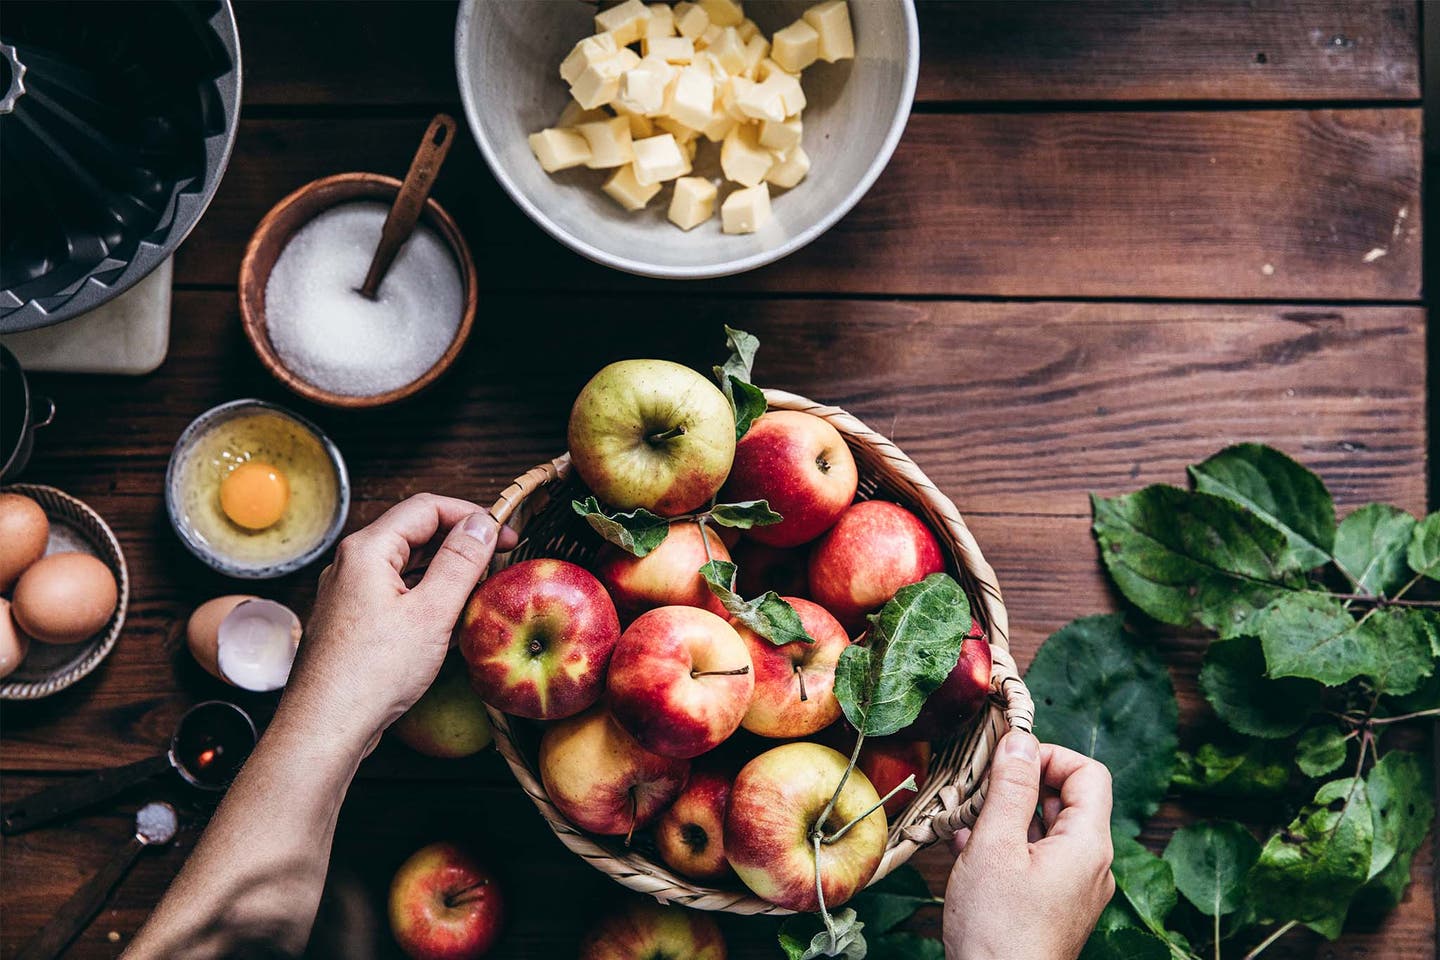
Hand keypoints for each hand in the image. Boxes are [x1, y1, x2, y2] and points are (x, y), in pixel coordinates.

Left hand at [278, 494, 517, 752]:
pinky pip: (396, 593)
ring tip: (480, 591)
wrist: (324, 728)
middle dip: (460, 543)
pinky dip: (426, 596)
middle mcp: (352, 564)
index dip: (471, 515)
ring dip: (445, 571)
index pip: (427, 507)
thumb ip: (460, 562)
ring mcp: (349, 593)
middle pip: (415, 533)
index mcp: (367, 550)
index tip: (505, 535)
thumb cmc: (373, 674)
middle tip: (499, 562)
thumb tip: (482, 524)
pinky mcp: (352, 621)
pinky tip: (449, 619)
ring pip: (406, 566)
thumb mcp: (431, 613)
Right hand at [943, 731, 1114, 959]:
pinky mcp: (1054, 908)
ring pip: (1047, 832)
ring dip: (1007, 817)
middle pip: (1067, 800)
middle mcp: (1091, 866)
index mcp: (1088, 845)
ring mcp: (1075, 889)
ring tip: (965, 821)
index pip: (1088, 773)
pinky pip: (1038, 860)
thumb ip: (1010, 788)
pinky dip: (1008, 846)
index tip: (1008, 760)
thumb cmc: (998, 929)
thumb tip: (1020, 739)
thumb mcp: (996, 845)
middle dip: (1021, 786)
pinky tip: (968, 851)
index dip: (1049, 756)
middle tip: (978, 787)